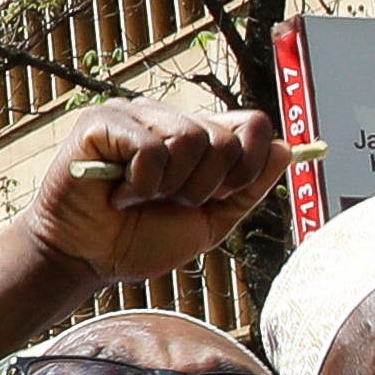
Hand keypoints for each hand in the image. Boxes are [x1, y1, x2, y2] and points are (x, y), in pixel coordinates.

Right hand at [21, 100, 290, 289]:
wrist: (87, 259)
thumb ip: (247, 190)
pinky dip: (140, 185)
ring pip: (189, 137)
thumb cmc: (140, 240)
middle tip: (170, 202)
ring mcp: (134, 115)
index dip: (248, 166)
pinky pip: (149, 148)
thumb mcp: (209, 223)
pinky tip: (120, 194)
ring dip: (171, 186)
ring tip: (142, 197)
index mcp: (197, 136)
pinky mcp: (102, 123)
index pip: (252, 125)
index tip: (219, 197)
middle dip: (205, 187)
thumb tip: (287, 149)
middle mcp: (168, 118)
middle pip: (224, 137)